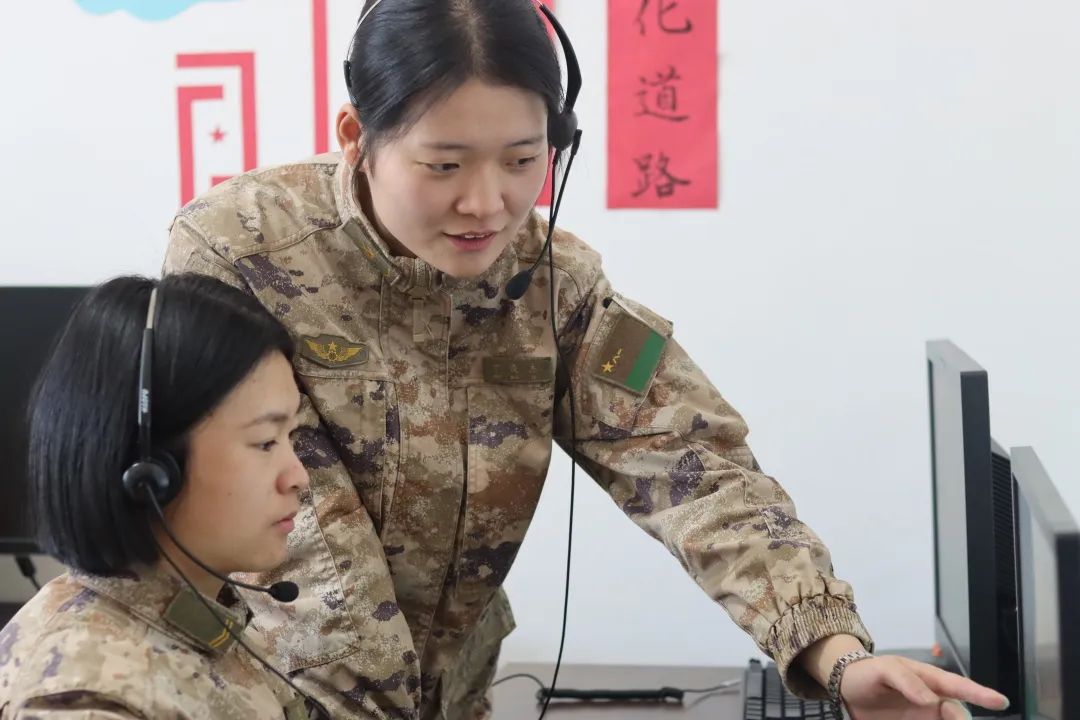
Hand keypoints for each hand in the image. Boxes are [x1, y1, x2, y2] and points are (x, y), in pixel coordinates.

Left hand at [840, 656, 1009, 719]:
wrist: (845, 691)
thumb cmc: (868, 673)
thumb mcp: (884, 669)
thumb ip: (906, 680)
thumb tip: (930, 700)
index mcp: (929, 680)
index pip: (959, 686)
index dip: (980, 694)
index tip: (1000, 701)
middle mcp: (933, 702)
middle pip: (958, 715)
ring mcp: (925, 718)